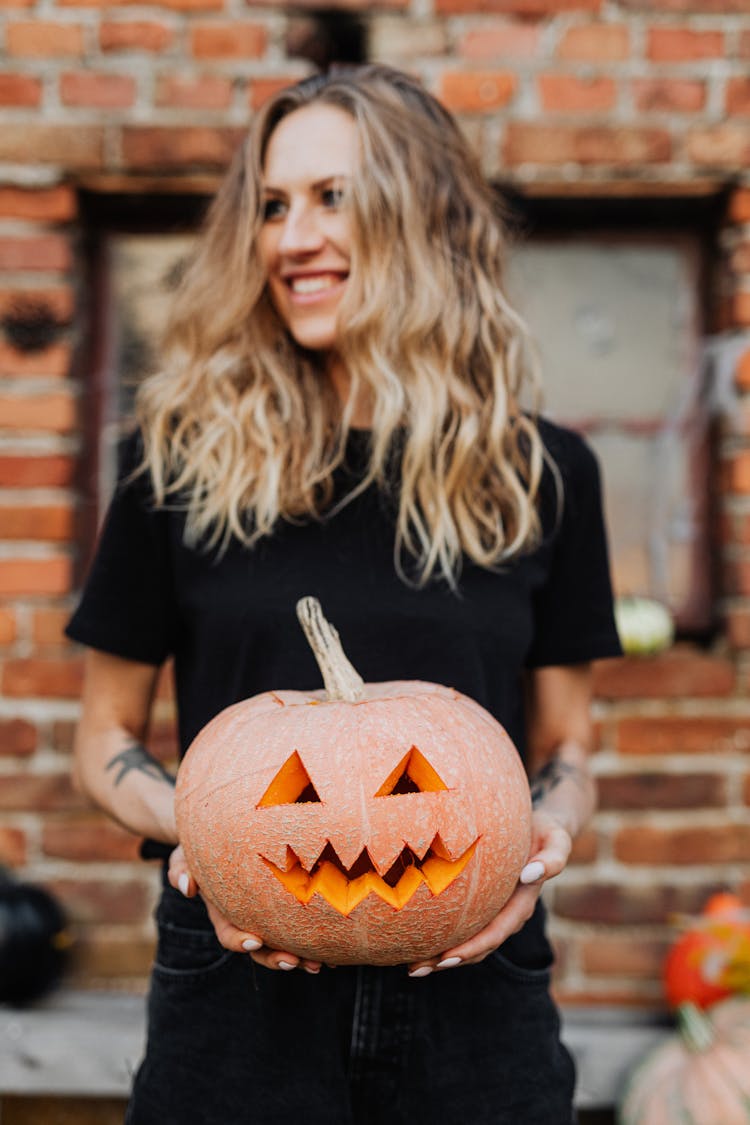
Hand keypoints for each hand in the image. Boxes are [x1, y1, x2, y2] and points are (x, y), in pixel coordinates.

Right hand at [167, 845, 322, 974]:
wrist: (224, 837)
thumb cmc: (203, 846)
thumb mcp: (186, 854)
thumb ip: (180, 868)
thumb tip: (187, 887)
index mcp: (223, 913)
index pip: (229, 935)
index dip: (241, 940)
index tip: (256, 940)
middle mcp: (246, 920)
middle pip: (260, 949)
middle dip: (276, 957)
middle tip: (294, 961)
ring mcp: (266, 918)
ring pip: (283, 944)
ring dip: (299, 957)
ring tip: (318, 964)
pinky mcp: (285, 911)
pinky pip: (299, 931)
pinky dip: (315, 942)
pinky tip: (334, 952)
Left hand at [406, 808, 571, 976]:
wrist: (541, 827)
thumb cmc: (547, 831)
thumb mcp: (557, 840)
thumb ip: (551, 860)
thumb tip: (530, 874)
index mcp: (522, 904)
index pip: (495, 933)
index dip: (472, 948)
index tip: (447, 958)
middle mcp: (507, 914)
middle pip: (476, 946)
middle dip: (446, 960)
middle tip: (415, 970)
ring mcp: (495, 911)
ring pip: (467, 940)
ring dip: (439, 956)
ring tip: (411, 966)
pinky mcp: (483, 903)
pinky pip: (463, 924)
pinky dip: (441, 935)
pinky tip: (417, 938)